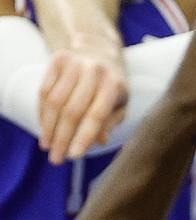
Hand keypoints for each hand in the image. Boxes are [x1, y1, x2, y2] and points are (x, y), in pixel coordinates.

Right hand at [38, 37, 127, 164]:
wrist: (99, 51)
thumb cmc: (112, 86)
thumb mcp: (120, 105)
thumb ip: (110, 122)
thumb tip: (98, 141)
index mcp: (113, 85)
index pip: (96, 116)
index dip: (83, 137)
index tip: (73, 156)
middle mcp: (93, 71)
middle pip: (72, 111)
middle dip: (62, 138)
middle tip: (56, 159)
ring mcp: (74, 63)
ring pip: (54, 102)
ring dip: (48, 128)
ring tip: (48, 146)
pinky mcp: (57, 60)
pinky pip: (44, 91)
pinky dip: (42, 113)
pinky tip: (45, 128)